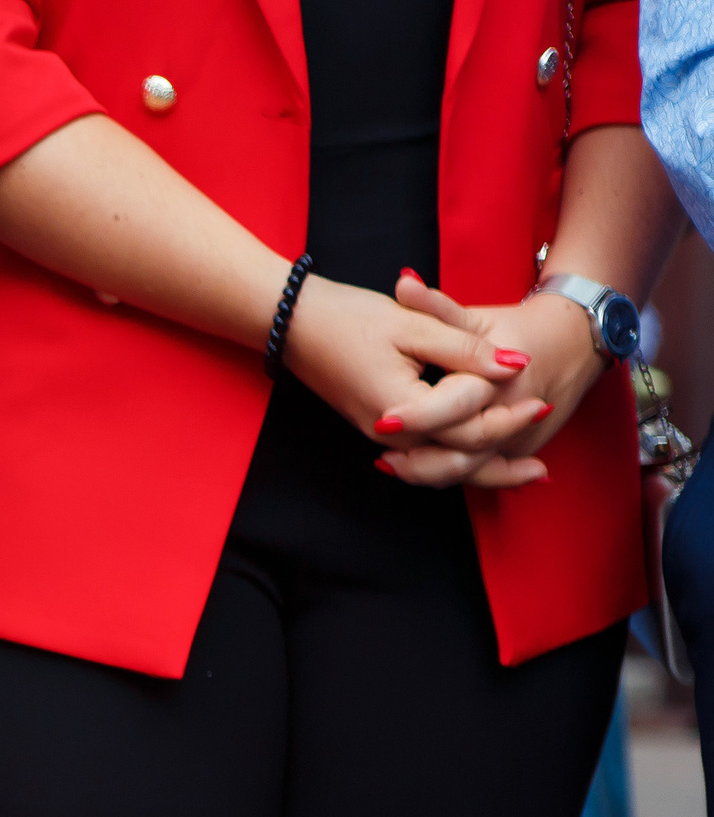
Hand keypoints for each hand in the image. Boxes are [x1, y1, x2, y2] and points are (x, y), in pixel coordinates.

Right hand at [279, 273, 537, 484]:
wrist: (294, 324)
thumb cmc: (349, 319)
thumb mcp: (414, 327)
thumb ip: (465, 350)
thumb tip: (514, 367)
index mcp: (400, 409)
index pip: (465, 428)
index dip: (507, 418)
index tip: (542, 401)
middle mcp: (389, 434)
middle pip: (456, 460)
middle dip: (502, 460)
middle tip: (542, 461)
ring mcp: (381, 436)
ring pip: (440, 467)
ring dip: (483, 473)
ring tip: (526, 476)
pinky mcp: (379, 429)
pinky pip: (424, 458)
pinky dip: (457, 462)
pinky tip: (480, 459)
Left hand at [370, 273, 604, 488]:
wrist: (574, 340)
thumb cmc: (517, 326)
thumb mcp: (476, 316)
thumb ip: (437, 306)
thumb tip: (402, 282)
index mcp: (502, 377)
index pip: (456, 406)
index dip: (419, 416)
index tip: (383, 422)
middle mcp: (516, 412)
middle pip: (462, 451)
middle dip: (420, 460)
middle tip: (381, 458)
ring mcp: (523, 436)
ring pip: (471, 469)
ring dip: (429, 473)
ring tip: (391, 466)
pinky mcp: (522, 449)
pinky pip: (482, 469)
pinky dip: (449, 473)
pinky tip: (415, 470)